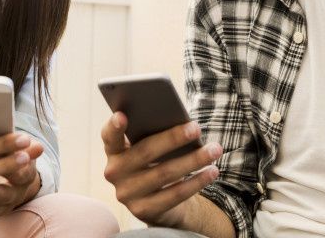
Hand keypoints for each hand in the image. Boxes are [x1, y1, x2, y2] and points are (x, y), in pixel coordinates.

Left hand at [0, 140, 43, 230]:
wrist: (5, 170)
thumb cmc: (6, 149)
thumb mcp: (14, 143)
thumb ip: (15, 141)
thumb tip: (34, 145)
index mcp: (26, 174)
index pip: (22, 174)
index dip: (11, 168)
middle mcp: (15, 193)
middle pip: (4, 195)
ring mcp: (1, 205)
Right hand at [101, 112, 221, 227]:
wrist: (158, 200)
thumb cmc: (155, 161)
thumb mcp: (149, 147)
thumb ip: (153, 134)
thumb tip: (181, 124)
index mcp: (114, 151)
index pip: (109, 136)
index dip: (113, 126)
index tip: (122, 115)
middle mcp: (114, 172)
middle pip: (145, 152)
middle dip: (173, 138)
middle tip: (196, 128)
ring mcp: (127, 194)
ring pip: (164, 173)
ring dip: (193, 160)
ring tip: (215, 149)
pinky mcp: (144, 210)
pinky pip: (174, 194)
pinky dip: (196, 182)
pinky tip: (212, 171)